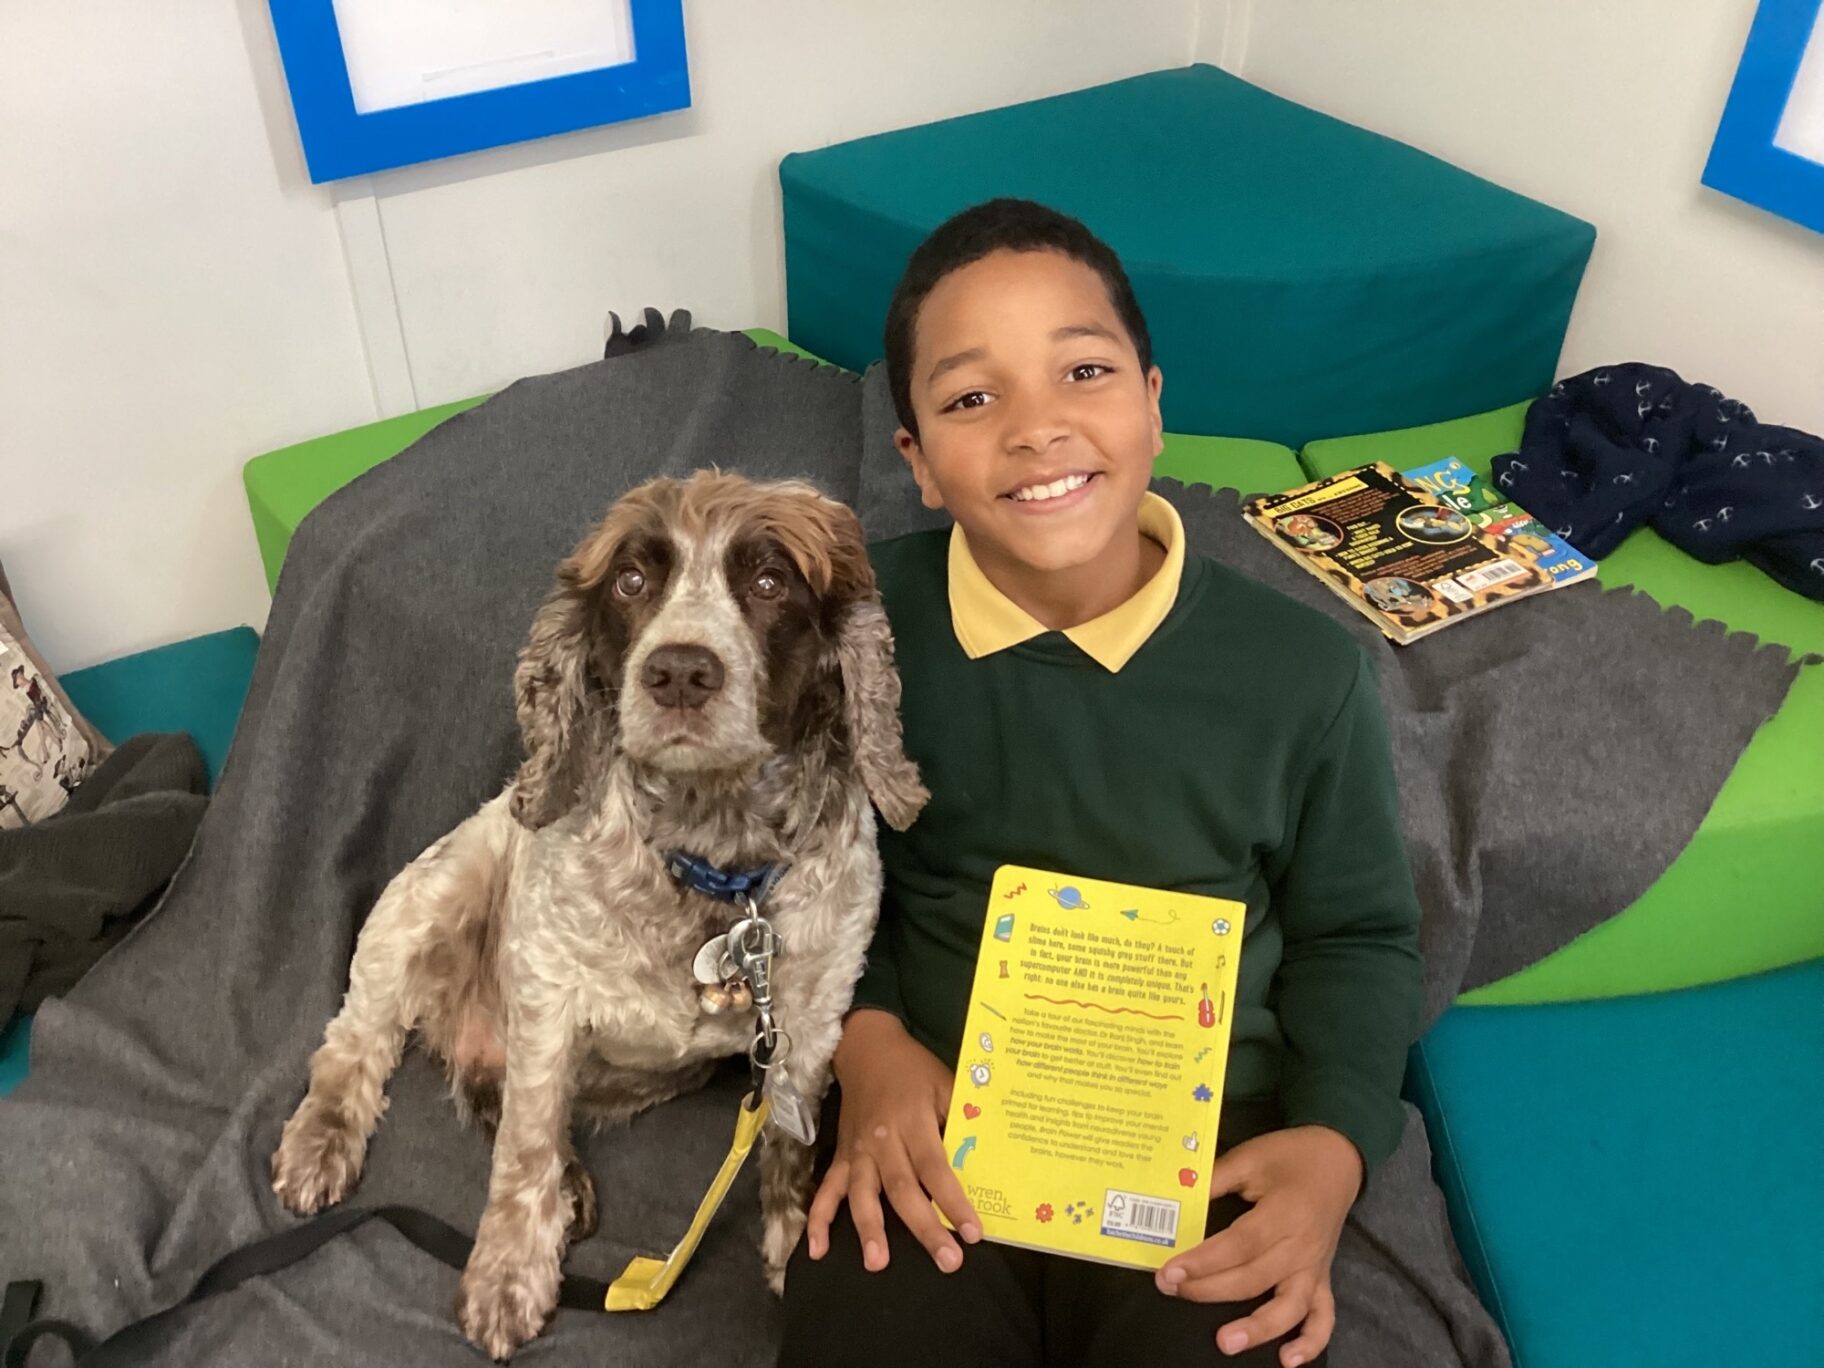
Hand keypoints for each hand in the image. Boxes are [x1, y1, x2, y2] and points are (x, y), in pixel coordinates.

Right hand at [804, 1009, 981, 1273]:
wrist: (866, 1049)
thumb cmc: (914, 1070)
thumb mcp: (945, 1083)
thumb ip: (962, 1118)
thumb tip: (988, 1156)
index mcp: (912, 1121)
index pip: (935, 1168)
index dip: (953, 1201)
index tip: (973, 1232)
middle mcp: (882, 1141)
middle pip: (902, 1190)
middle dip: (924, 1227)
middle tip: (947, 1261)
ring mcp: (857, 1152)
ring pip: (862, 1195)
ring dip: (869, 1229)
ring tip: (877, 1263)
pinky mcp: (841, 1157)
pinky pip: (826, 1190)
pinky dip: (818, 1220)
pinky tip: (817, 1251)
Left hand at [1155, 1126, 1361, 1365]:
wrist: (1338, 1158)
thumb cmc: (1290, 1156)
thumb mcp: (1250, 1157)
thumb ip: (1214, 1179)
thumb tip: (1176, 1198)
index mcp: (1284, 1213)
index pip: (1239, 1245)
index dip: (1203, 1261)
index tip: (1169, 1272)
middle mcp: (1302, 1246)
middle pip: (1253, 1278)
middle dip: (1208, 1289)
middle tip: (1169, 1290)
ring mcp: (1314, 1267)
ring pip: (1288, 1307)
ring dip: (1258, 1328)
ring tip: (1225, 1342)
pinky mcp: (1322, 1278)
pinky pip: (1323, 1317)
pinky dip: (1310, 1342)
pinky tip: (1287, 1360)